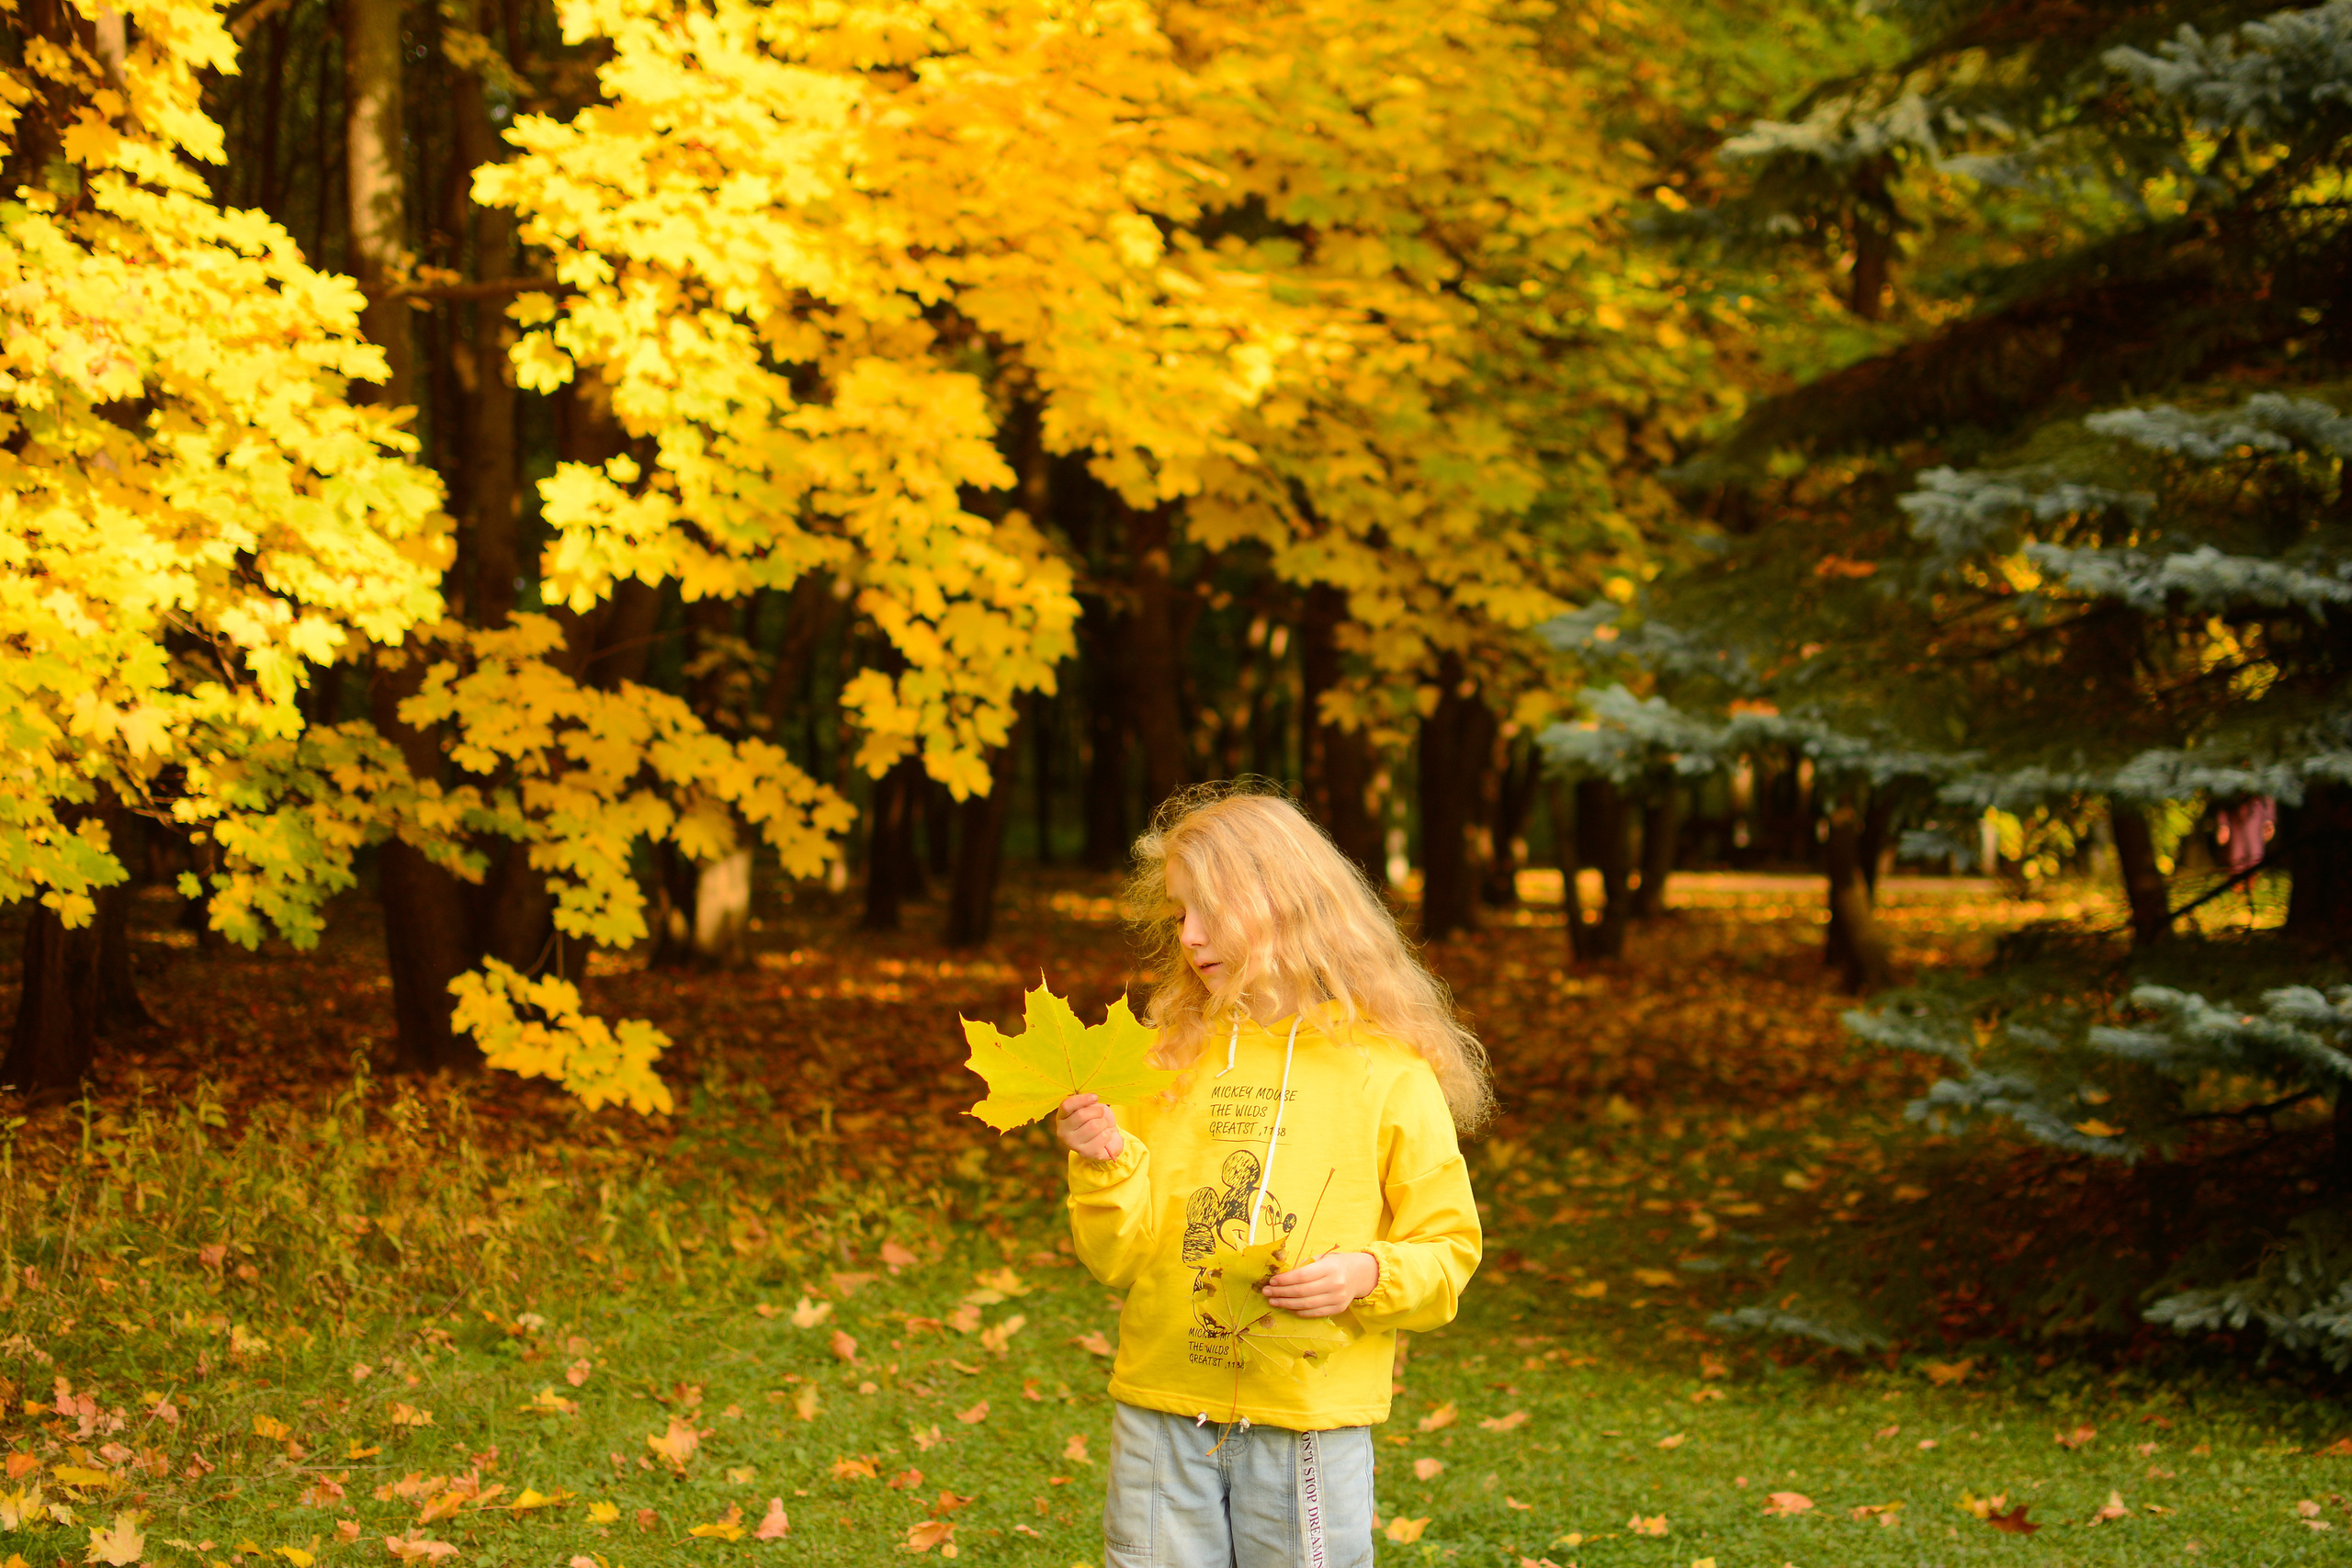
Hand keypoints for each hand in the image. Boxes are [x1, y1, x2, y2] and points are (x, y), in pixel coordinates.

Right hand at [1056, 1092, 1124, 1161]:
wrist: (1107, 1140)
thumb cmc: (1097, 1119)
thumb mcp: (1092, 1106)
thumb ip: (1088, 1102)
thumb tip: (1093, 1099)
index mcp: (1061, 1117)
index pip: (1066, 1106)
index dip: (1082, 1099)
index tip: (1095, 1097)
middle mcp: (1063, 1132)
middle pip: (1081, 1115)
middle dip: (1097, 1111)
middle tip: (1100, 1114)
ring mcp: (1073, 1144)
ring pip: (1094, 1126)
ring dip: (1103, 1123)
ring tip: (1102, 1126)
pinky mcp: (1086, 1153)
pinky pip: (1103, 1137)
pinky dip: (1108, 1134)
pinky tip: (1104, 1137)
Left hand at [1261, 1250, 1378, 1317]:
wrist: (1360, 1275)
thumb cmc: (1336, 1264)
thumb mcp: (1323, 1258)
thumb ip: (1305, 1266)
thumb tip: (1281, 1275)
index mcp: (1330, 1268)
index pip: (1302, 1276)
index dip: (1285, 1280)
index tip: (1271, 1281)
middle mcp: (1335, 1284)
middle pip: (1302, 1292)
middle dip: (1281, 1293)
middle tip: (1266, 1292)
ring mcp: (1337, 1299)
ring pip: (1306, 1305)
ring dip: (1286, 1304)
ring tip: (1273, 1301)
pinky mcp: (1338, 1309)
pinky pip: (1314, 1313)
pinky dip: (1298, 1311)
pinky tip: (1287, 1307)